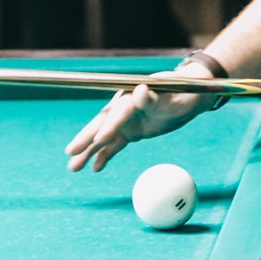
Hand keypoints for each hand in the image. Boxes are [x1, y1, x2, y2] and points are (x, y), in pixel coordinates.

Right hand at [65, 61, 220, 172]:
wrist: (190, 96)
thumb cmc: (183, 93)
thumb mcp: (171, 98)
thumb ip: (154, 98)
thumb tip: (140, 91)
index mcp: (132, 95)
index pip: (118, 112)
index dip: (110, 125)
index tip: (100, 139)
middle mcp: (124, 106)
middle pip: (102, 123)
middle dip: (86, 138)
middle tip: (70, 151)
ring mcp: (126, 120)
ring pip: (104, 137)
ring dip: (88, 151)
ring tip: (73, 168)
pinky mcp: (130, 131)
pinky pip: (114, 145)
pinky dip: (105, 156)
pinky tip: (94, 168)